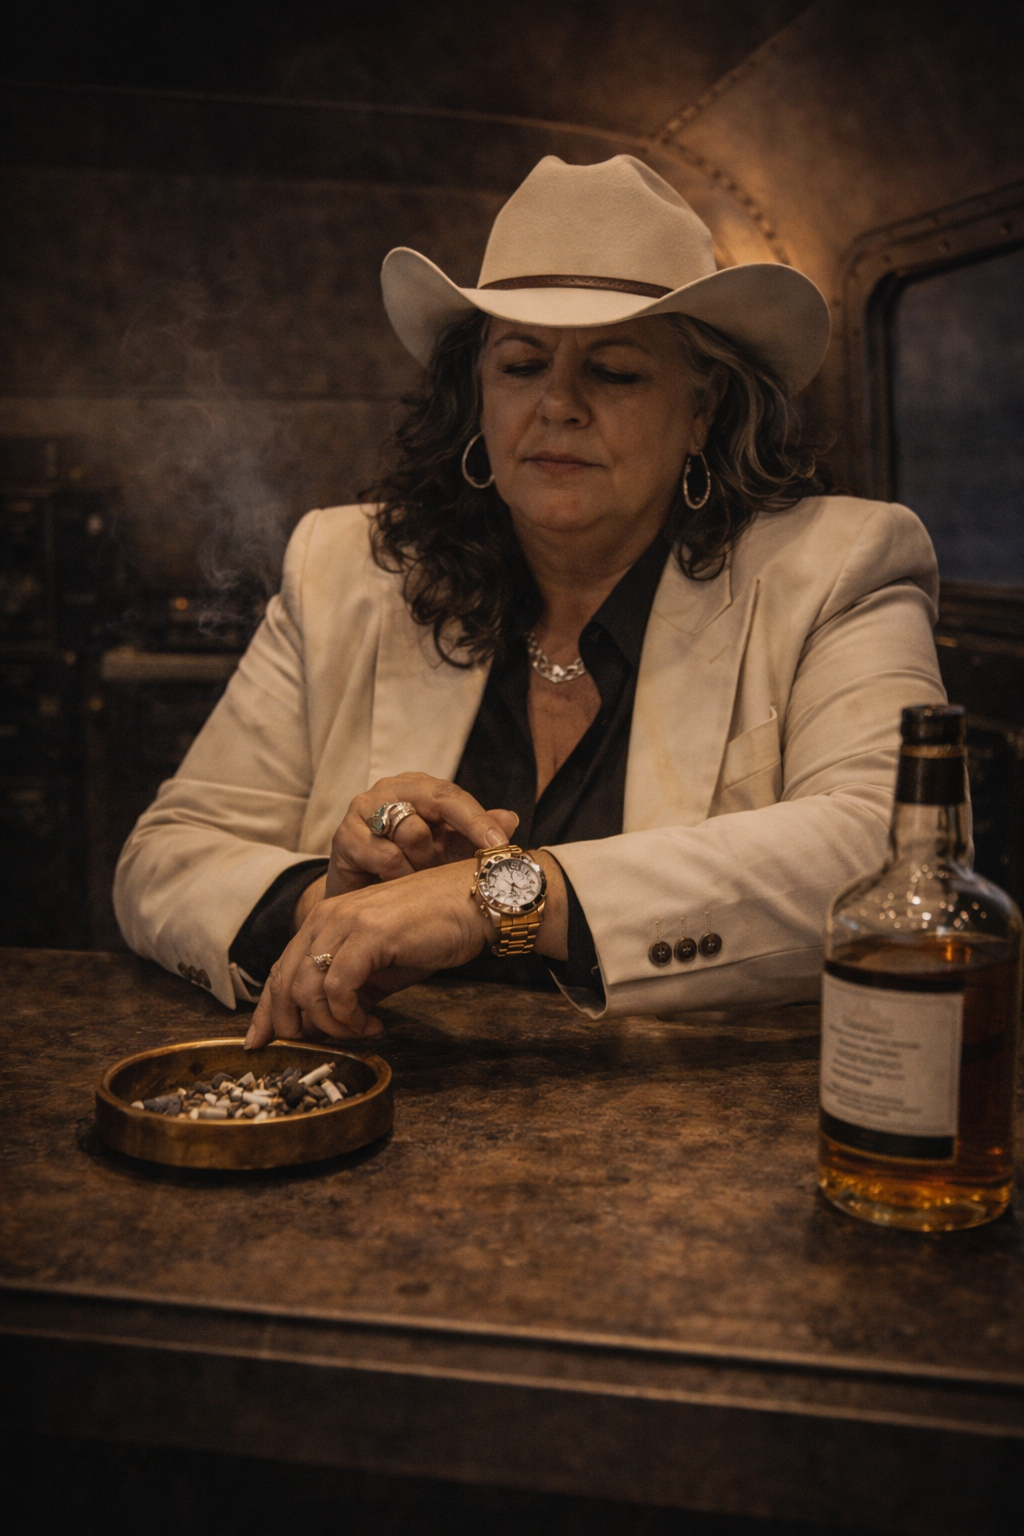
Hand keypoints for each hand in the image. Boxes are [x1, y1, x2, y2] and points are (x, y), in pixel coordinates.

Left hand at [246, 850, 568, 1047]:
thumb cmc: (433, 930)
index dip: (266, 1012)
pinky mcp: (369, 934)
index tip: (260, 1044)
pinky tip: (373, 1023)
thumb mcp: (381, 965)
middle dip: (293, 1026)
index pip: (281, 970)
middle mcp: (327, 916)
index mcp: (325, 920)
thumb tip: (324, 1024)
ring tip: (360, 1031)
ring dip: (330, 1024)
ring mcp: (346, 922)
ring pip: (306, 988)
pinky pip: (338, 987)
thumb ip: (351, 987)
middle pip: (284, 982)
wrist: (476, 901)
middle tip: (318, 1049)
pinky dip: (349, 1016)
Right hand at [323, 772, 519, 897]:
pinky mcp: (344, 836)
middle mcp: (390, 790)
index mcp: (418, 787)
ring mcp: (363, 809)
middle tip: (447, 868)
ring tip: (415, 877)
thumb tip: (510, 819)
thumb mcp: (450, 853)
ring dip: (421, 863)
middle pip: (433, 803)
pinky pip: (386, 856)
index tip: (501, 845)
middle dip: (446, 842)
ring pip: (411, 831)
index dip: (478, 819)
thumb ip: (477, 835)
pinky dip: (399, 876)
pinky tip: (395, 886)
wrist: (362, 901)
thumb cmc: (410, 871)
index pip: (453, 794)